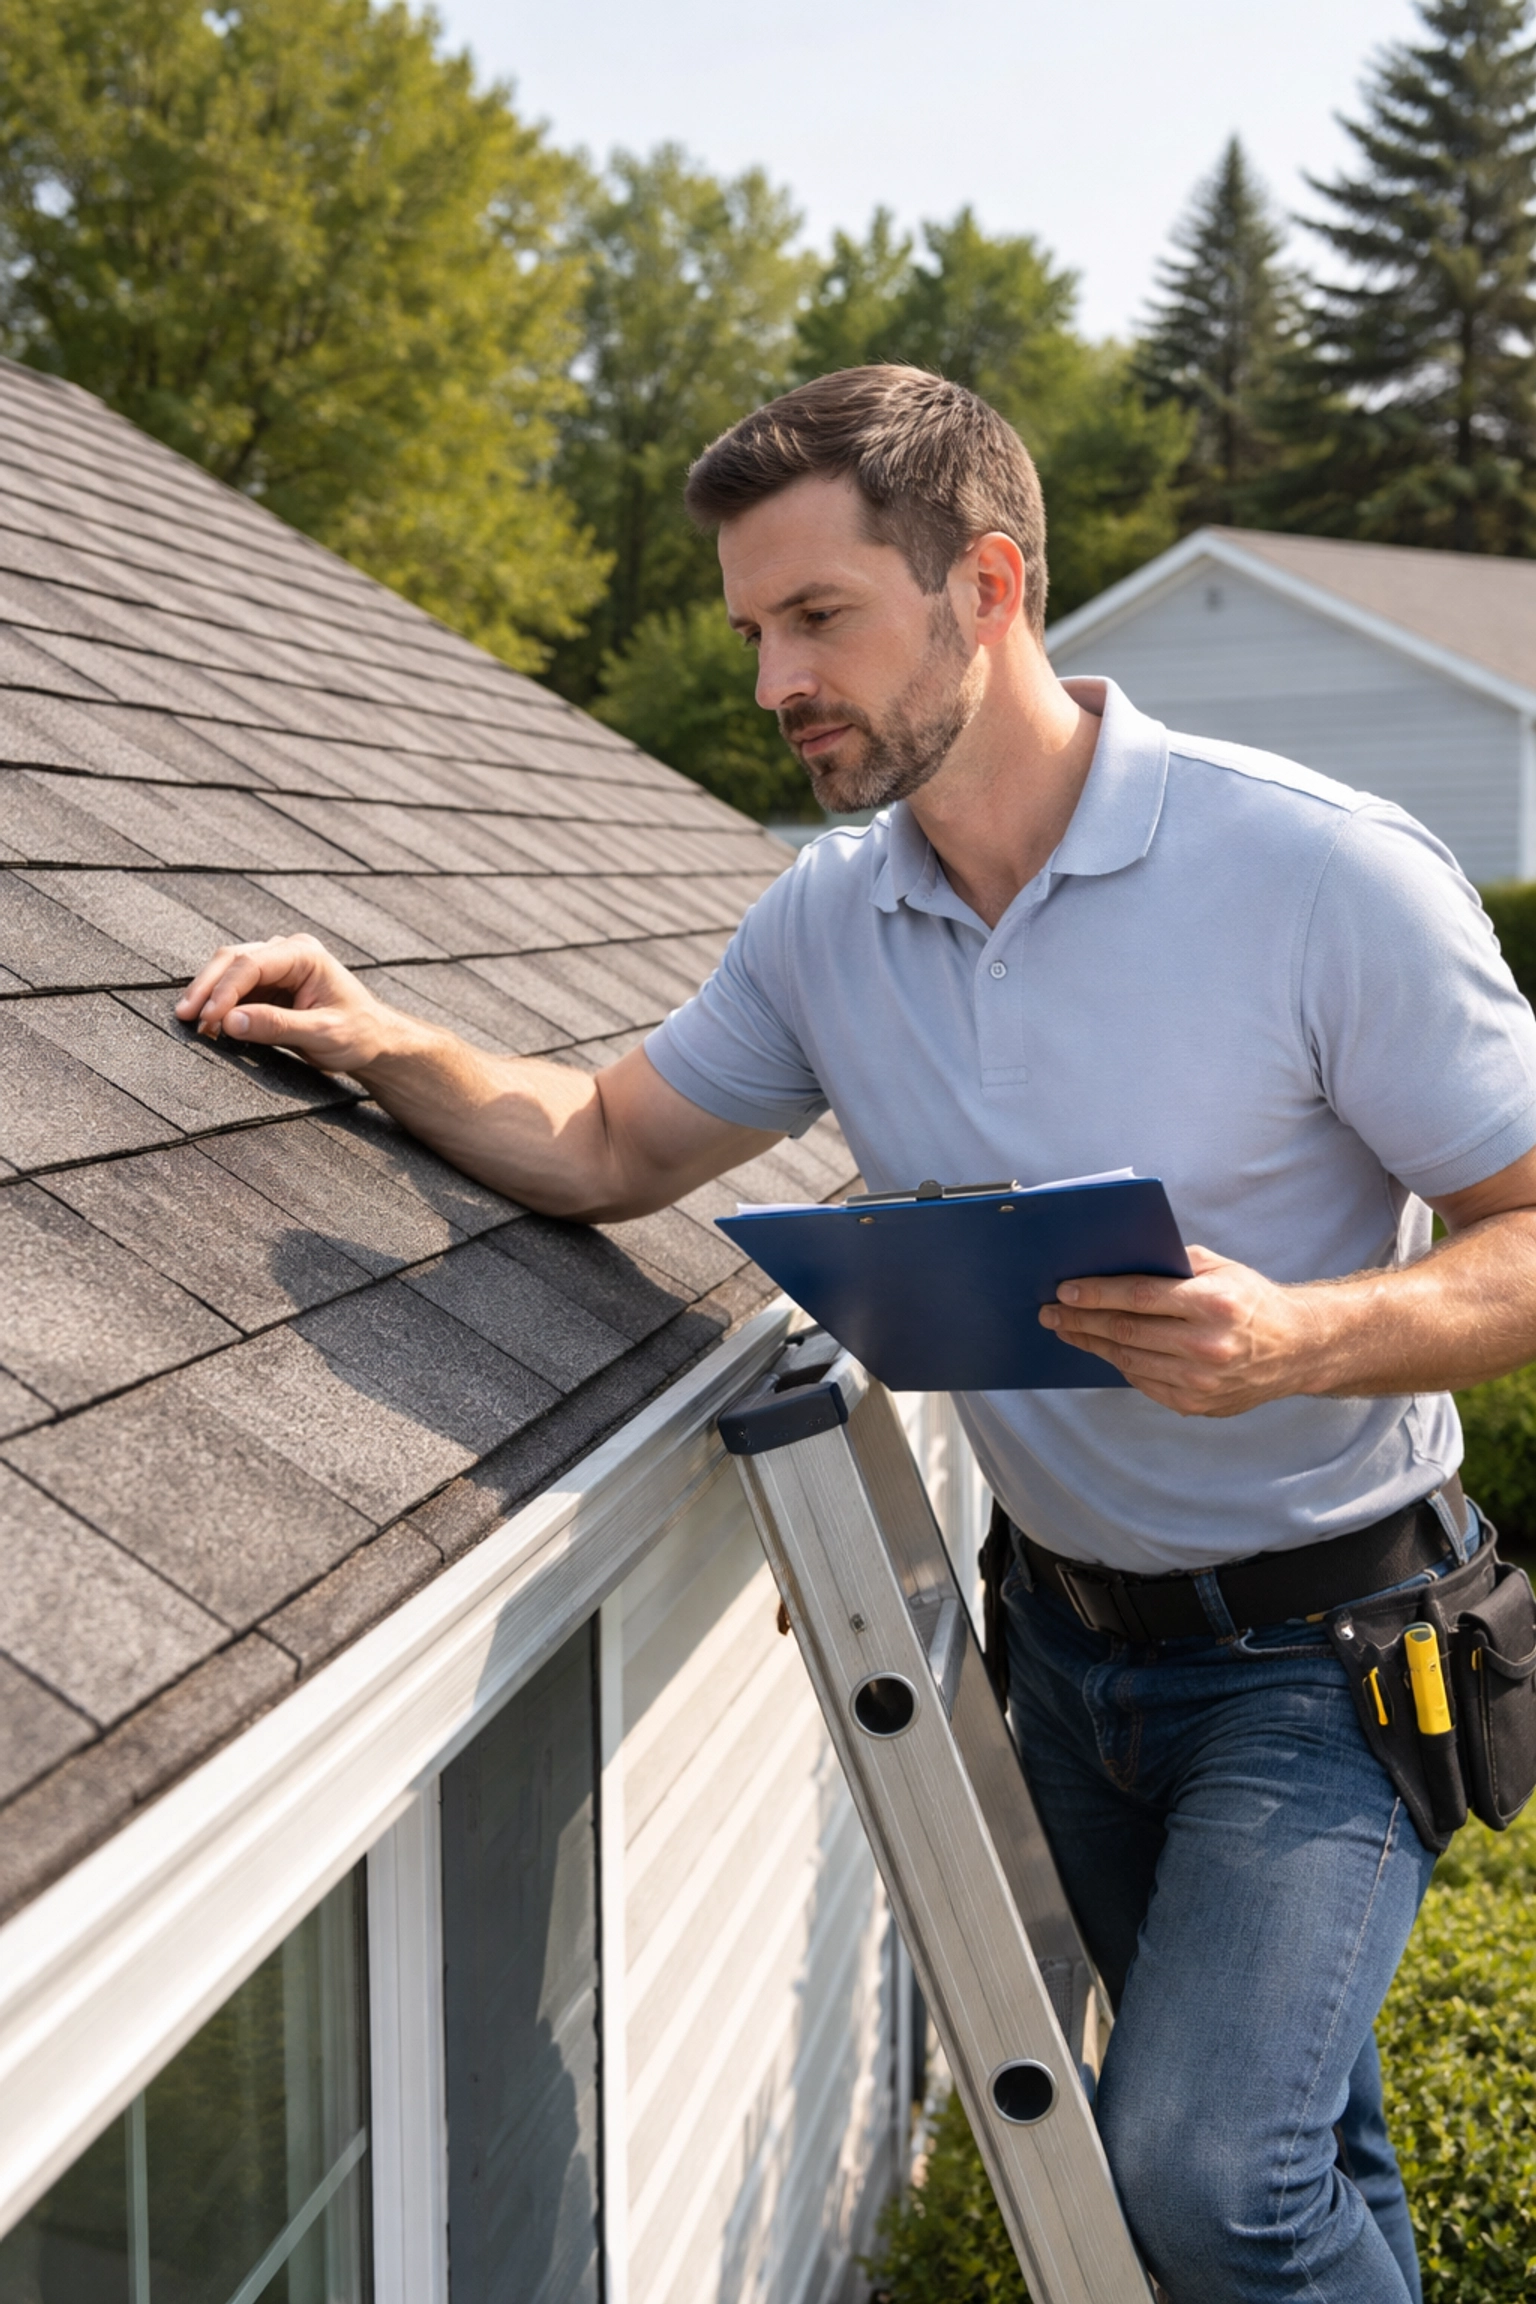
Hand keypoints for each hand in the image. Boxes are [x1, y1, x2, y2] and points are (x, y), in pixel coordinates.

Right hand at [175, 935, 399, 1074]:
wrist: (373, 1041)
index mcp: (304, 954)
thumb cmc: (358, 1034)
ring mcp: (276, 966)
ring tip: (192, 1023)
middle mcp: (287, 952)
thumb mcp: (323, 1034)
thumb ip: (277, 1026)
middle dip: (206, 988)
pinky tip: (208, 1025)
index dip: (225, 990)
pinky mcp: (268, 985)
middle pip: (232, 960)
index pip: (252, 964)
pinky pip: (234, 989)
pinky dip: (218, 1006)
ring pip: (227, 971)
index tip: (209, 1018)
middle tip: (184, 1017)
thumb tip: (229, 1022)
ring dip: (208, 996)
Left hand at [1038, 1245, 1325, 1416]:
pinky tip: (1103, 1349)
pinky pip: (1144, 1383)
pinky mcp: (1198, 1404)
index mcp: (1214, 1303)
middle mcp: (1208, 1345)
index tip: (1065, 1290)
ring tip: (1066, 1329)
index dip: (1097, 1294)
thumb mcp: (1222, 1268)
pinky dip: (1119, 1364)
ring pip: (1130, 1360)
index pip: (1140, 1297)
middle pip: (1127, 1332)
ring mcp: (1202, 1381)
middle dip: (1081, 1320)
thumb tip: (1117, 1261)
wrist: (1298, 1349)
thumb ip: (1173, 1263)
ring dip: (1092, 1344)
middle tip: (1050, 1312)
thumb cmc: (1253, 1301)